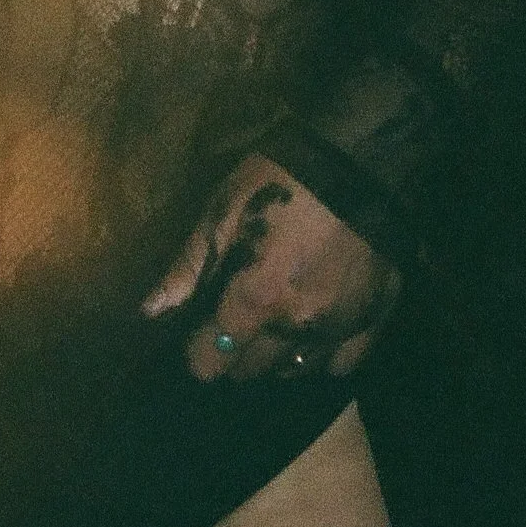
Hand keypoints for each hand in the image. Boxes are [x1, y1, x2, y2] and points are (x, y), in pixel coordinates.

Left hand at [143, 154, 401, 382]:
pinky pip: (343, 364)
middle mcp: (297, 325)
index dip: (198, 351)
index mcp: (257, 299)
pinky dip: (324, 356)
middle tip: (235, 321)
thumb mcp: (223, 211)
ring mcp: (341, 326)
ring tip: (272, 327)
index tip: (198, 334)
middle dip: (236, 352)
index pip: (213, 360)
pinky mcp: (376, 318)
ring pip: (295, 369)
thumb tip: (149, 312)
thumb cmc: (281, 178)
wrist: (362, 157)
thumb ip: (189, 267)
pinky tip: (316, 332)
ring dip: (277, 357)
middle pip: (252, 369)